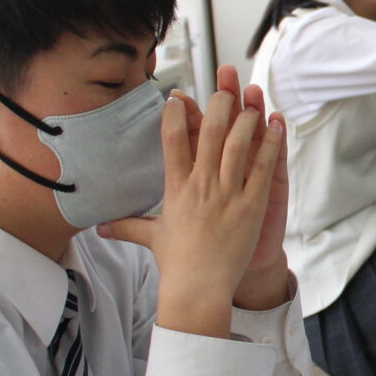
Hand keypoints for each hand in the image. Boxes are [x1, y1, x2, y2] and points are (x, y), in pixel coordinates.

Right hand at [101, 76, 285, 336]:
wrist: (199, 289)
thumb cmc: (177, 264)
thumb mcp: (153, 238)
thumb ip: (128, 226)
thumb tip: (100, 228)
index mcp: (176, 189)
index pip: (172, 141)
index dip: (175, 115)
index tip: (177, 96)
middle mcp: (201, 186)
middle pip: (208, 133)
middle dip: (217, 105)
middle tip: (223, 86)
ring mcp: (227, 194)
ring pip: (237, 144)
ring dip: (246, 117)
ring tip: (252, 98)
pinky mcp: (251, 205)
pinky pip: (263, 167)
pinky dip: (270, 143)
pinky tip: (276, 124)